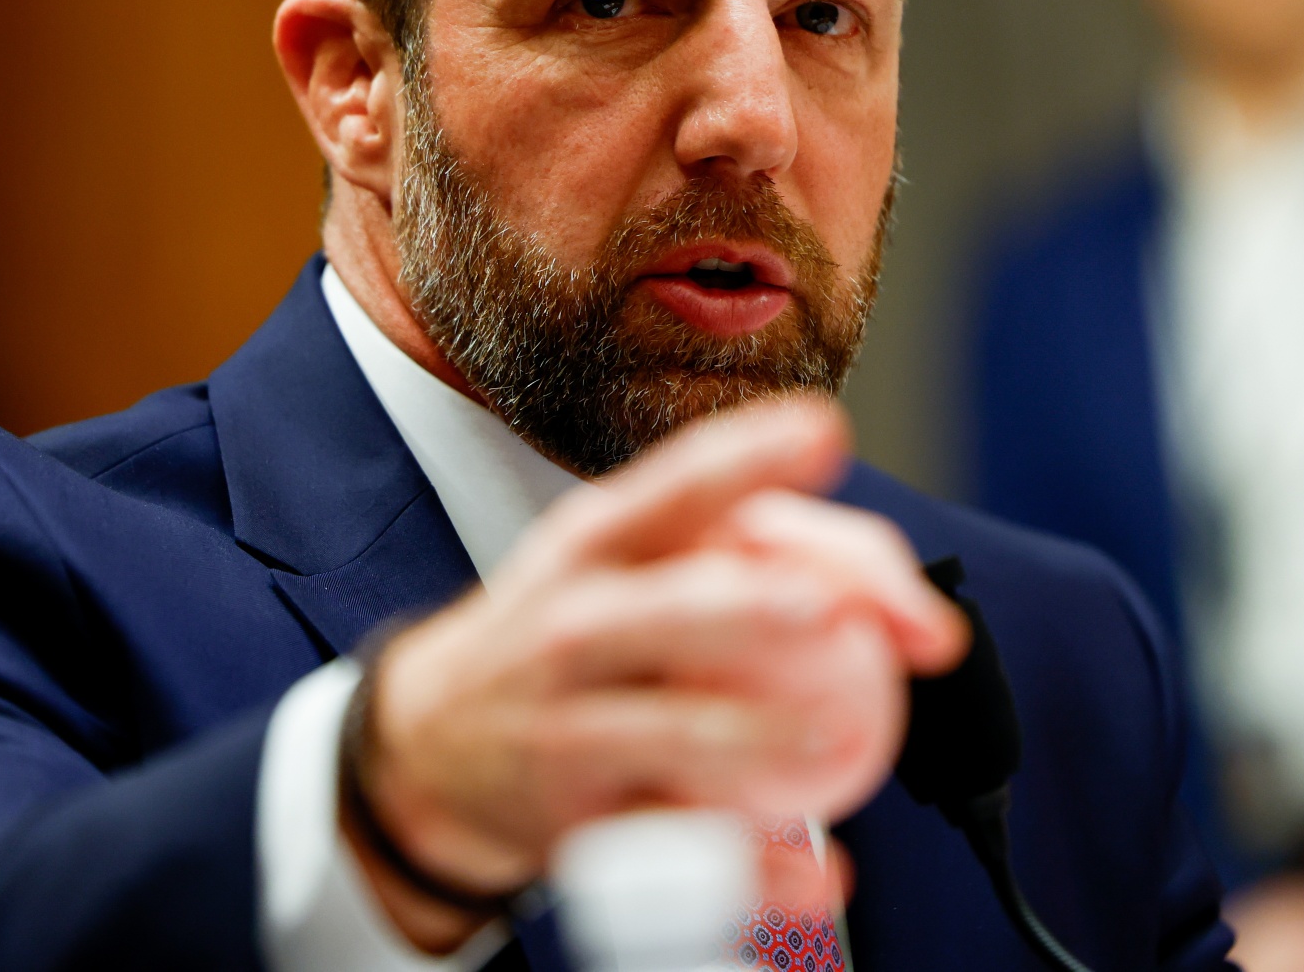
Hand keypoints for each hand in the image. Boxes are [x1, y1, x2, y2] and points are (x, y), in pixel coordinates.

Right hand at [346, 396, 968, 949]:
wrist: (427, 748)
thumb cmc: (561, 637)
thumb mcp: (609, 564)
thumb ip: (728, 545)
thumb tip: (877, 570)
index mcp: (591, 546)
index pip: (673, 488)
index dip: (746, 454)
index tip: (822, 431)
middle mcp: (573, 628)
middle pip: (662, 614)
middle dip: (743, 607)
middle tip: (826, 607)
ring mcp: (568, 728)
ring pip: (669, 737)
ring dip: (753, 738)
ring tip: (832, 739)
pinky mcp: (576, 824)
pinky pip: (676, 854)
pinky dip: (754, 872)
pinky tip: (821, 872)